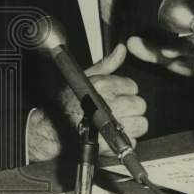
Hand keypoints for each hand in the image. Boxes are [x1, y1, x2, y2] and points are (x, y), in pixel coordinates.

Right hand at [25, 44, 147, 161]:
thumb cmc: (66, 102)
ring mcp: (111, 125)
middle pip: (139, 105)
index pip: (132, 86)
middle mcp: (109, 104)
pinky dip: (126, 140)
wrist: (53, 128)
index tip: (117, 95)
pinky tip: (113, 135)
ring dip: (132, 125)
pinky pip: (133, 141)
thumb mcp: (84, 78)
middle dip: (131, 108)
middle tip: (118, 110)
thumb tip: (121, 49)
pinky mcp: (111, 144)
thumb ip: (106, 64)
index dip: (125, 91)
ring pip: (141, 124)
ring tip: (117, 123)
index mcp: (103, 86)